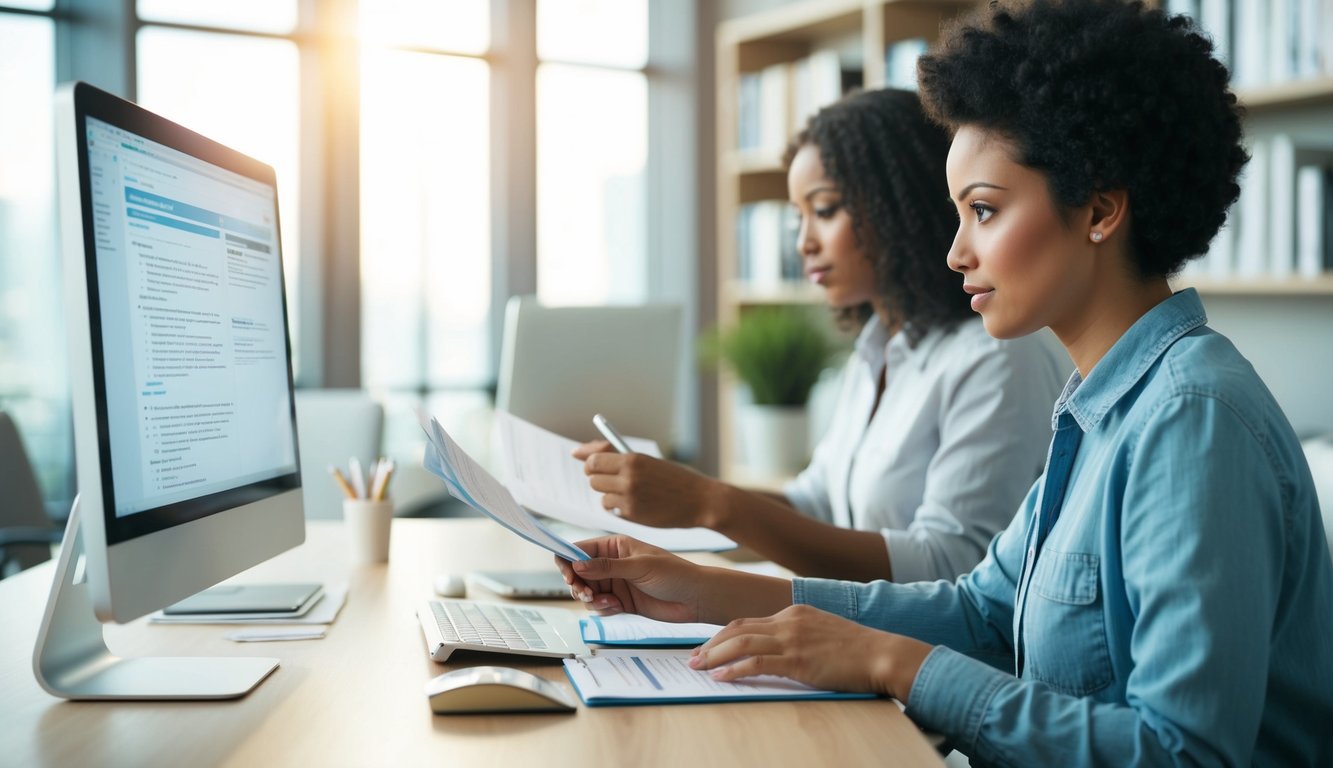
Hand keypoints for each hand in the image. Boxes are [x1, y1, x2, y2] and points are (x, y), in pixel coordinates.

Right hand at [554, 535, 706, 622]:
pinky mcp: (620, 601)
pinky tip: (617, 608)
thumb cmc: (674, 574)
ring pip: (586, 591)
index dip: (567, 560)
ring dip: (590, 599)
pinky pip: (598, 606)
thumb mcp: (639, 567)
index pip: (580, 549)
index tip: (568, 576)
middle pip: (577, 573)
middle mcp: (611, 563)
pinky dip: (602, 609)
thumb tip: (577, 564)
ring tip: (608, 603)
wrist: (695, 599)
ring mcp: (615, 583)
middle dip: (577, 585)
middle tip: (586, 594)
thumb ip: (607, 567)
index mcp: (615, 546)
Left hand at [573, 441, 721, 528]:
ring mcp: (629, 498)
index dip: (589, 463)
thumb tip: (583, 453)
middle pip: (593, 479)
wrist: (700, 500)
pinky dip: (618, 507)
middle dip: (599, 479)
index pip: (593, 460)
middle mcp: (628, 477)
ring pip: (601, 496)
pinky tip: (634, 504)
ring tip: (628, 492)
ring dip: (609, 495)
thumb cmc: (674, 479)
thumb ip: (618, 457)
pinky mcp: (632, 515)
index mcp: (632, 459)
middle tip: (612, 479)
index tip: (590, 465)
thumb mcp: (649, 461)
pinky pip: (611, 510)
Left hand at [687, 605, 933, 699]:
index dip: (723, 635)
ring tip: (698, 668)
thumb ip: (799, 636)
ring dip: (715, 656)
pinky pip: (757, 661)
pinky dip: (735, 668)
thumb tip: (778, 652)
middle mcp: (789, 621)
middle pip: (738, 628)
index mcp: (794, 613)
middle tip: (693, 659)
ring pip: (741, 642)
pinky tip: (722, 677)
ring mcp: (793, 639)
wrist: (882, 653)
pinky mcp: (798, 659)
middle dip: (711, 644)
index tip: (707, 648)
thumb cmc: (857, 650)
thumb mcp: (823, 633)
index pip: (748, 621)